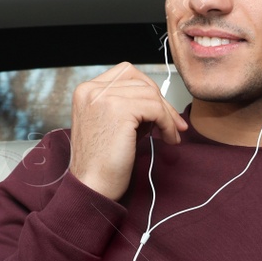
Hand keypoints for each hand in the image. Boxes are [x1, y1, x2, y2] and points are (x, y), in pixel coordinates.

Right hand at [68, 62, 187, 200]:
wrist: (91, 187)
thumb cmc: (101, 163)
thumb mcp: (110, 125)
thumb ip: (128, 107)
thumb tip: (159, 102)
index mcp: (86, 91)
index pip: (126, 74)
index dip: (149, 90)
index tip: (161, 110)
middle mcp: (91, 90)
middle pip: (141, 82)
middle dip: (162, 103)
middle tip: (174, 124)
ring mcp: (103, 98)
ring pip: (151, 94)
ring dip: (167, 115)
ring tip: (170, 135)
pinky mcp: (119, 110)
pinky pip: (155, 108)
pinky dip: (167, 123)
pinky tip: (168, 138)